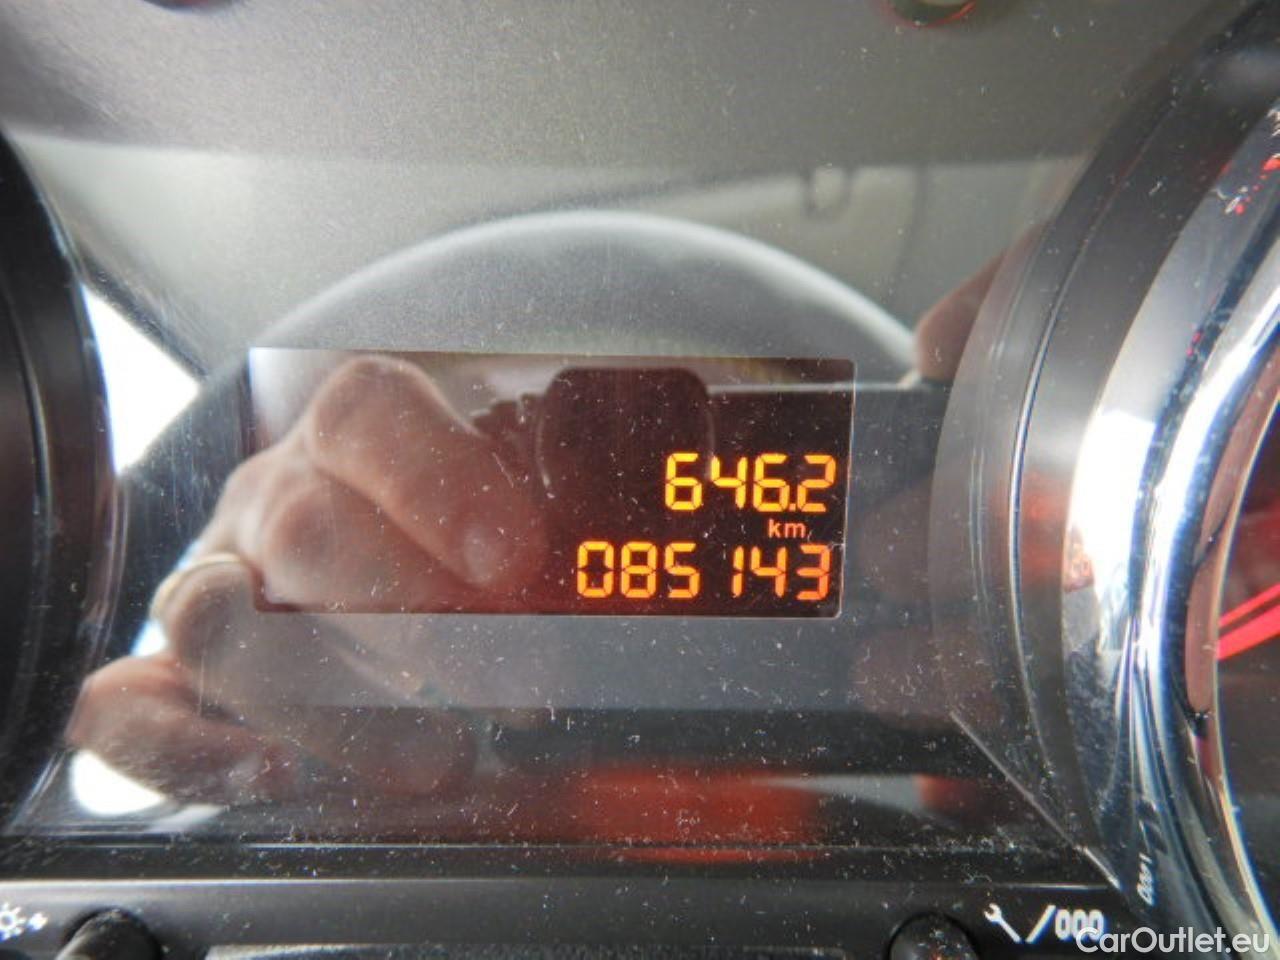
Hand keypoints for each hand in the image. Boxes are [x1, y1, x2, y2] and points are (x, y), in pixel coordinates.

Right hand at [69, 356, 545, 802]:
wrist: (351, 564)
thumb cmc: (457, 547)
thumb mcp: (515, 515)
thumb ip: (560, 528)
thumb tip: (640, 580)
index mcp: (355, 437)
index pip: (369, 410)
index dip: (437, 478)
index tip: (514, 558)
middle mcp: (275, 500)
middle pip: (310, 528)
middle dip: (423, 622)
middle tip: (522, 685)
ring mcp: (214, 584)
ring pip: (219, 623)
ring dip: (333, 700)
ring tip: (440, 752)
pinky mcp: (167, 678)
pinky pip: (129, 711)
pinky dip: (193, 753)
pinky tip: (280, 776)